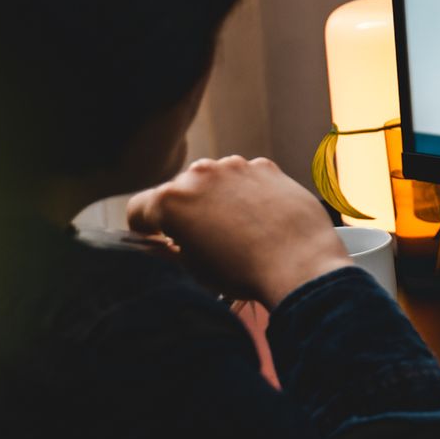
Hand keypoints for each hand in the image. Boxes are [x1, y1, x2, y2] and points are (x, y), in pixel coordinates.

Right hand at [127, 156, 351, 307]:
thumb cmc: (243, 272)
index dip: (145, 229)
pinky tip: (261, 218)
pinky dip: (247, 193)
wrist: (300, 265)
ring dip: (218, 199)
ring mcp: (235, 166)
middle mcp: (199, 174)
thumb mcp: (192, 269)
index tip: (157, 240)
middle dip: (185, 212)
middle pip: (179, 191)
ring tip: (238, 230)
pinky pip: (245, 178)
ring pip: (214, 181)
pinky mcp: (265, 167)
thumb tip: (166, 243)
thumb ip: (170, 249)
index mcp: (170, 201)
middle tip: (204, 239)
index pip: (139, 209)